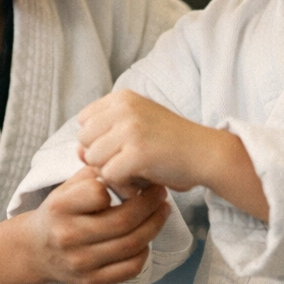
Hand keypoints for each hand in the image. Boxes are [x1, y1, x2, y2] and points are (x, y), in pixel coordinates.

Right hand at [26, 166, 169, 283]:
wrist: (36, 250)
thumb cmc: (59, 212)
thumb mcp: (66, 187)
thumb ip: (93, 173)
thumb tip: (125, 160)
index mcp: (59, 207)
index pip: (99, 193)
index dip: (120, 183)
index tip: (134, 177)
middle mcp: (67, 236)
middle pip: (123, 221)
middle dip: (150, 204)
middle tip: (161, 193)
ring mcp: (79, 262)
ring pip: (131, 245)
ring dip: (154, 226)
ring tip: (162, 211)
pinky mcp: (91, 281)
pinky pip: (130, 268)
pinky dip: (144, 251)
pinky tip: (146, 238)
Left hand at [77, 91, 208, 196]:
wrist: (206, 153)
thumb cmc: (171, 143)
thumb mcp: (137, 127)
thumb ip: (105, 136)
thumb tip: (77, 152)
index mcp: (122, 98)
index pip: (84, 121)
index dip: (98, 140)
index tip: (122, 148)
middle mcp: (124, 108)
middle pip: (85, 141)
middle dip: (101, 158)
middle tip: (128, 164)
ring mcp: (130, 129)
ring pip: (94, 160)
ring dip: (111, 173)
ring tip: (134, 174)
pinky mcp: (137, 153)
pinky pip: (109, 176)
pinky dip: (122, 186)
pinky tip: (140, 183)